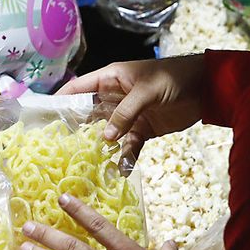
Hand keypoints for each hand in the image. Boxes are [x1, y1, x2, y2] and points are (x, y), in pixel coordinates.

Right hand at [58, 55, 205, 159]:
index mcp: (110, 79)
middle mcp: (114, 97)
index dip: (60, 101)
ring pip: (107, 133)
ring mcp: (128, 115)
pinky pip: (128, 145)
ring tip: (87, 164)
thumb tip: (104, 137)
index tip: (43, 117)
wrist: (207, 88)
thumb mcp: (147, 91)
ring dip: (99, 147)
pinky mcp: (143, 129)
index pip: (78, 89)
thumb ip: (125, 113)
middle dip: (76, 130)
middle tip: (60, 149)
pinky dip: (125, 157)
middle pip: (88, 114)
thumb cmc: (173, 78)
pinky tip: (120, 170)